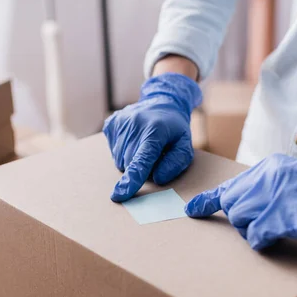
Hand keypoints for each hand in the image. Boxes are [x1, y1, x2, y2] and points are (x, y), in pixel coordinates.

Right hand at [103, 72, 201, 201]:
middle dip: (141, 168)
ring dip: (132, 160)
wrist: (162, 102)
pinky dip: (123, 151)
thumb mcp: (185, 146)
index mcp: (155, 130)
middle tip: (153, 154)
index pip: (142, 159)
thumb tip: (158, 178)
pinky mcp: (110, 124)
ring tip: (143, 146)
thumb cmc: (174, 130)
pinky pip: (113, 151)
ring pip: (120, 160)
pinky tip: (133, 140)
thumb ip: (177, 163)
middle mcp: (134, 124)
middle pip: (130, 163)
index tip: (120, 194)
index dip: (132, 178)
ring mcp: (120, 123)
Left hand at [185, 152, 296, 249]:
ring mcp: (273, 197)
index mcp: (269, 167)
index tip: (192, 211)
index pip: (230, 185)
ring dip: (253, 230)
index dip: (208, 201)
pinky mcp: (282, 218)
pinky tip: (279, 237)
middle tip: (268, 223)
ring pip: (240, 220)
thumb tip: (244, 202)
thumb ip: (268, 185)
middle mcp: (265, 179)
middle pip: (233, 206)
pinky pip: (255, 236)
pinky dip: (263, 241)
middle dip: (243, 220)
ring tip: (280, 228)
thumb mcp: (295, 177)